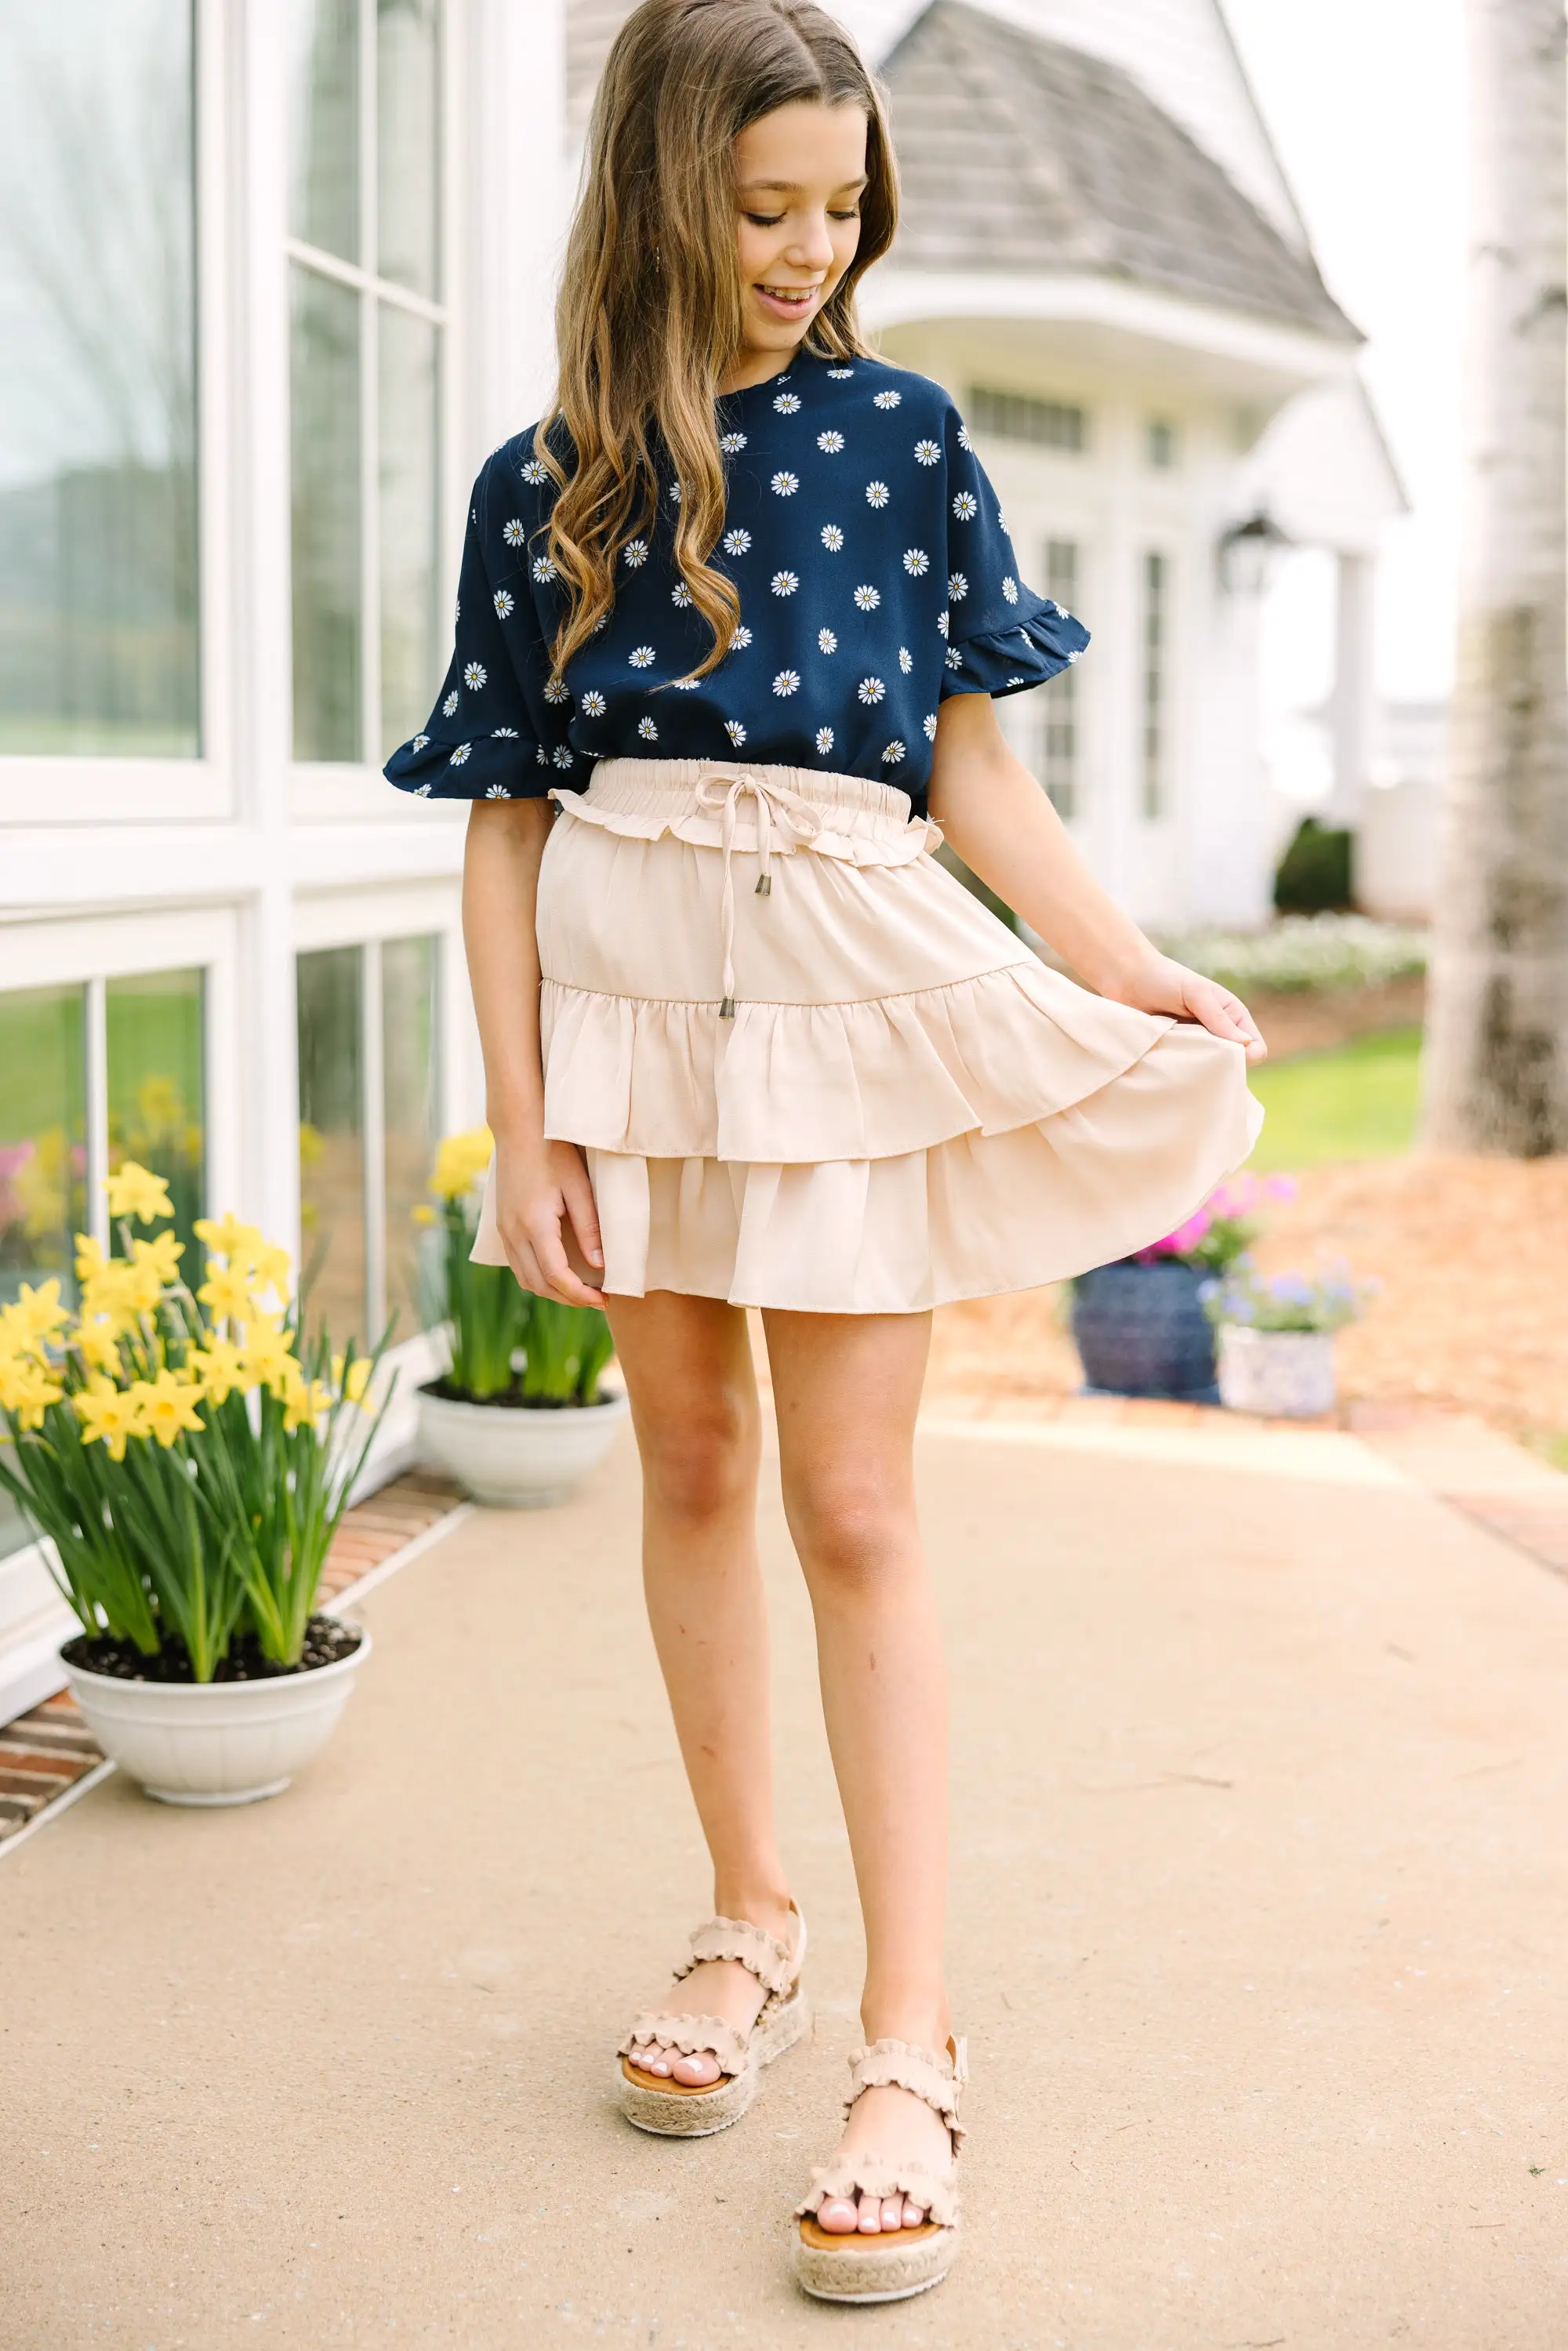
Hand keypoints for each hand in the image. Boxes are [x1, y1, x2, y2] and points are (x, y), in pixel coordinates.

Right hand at [492, 1135, 605, 1305]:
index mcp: (534, 1224)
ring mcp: (504, 1230)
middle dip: (569, 1299)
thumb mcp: (579, 1187)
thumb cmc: (553, 1152)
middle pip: (539, 1284)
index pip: (556, 1276)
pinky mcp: (503, 1225)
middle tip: (598, 1300)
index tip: (604, 1300)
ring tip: (582, 1290)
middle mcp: (514, 1232)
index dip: (581, 1295)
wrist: (518, 1128)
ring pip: (526, 1278)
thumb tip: (601, 1266)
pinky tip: (560, 1272)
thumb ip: (590, 1227)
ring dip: (553, 1291)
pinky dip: (539, 1277)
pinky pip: (518, 1264)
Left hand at [1108, 951, 1266, 1064]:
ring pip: (1209, 1074)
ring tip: (1178, 1060)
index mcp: (1232, 1018)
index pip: (1256, 1049)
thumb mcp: (1195, 993)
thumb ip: (1217, 1017)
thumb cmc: (1163, 978)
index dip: (1245, 1056)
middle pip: (1233, 1067)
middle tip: (1194, 1059)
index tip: (1221, 1054)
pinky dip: (1178, 1073)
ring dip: (1196, 1071)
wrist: (1124, 978)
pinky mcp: (1174, 1056)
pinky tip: (1166, 1066)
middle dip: (1220, 1068)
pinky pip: (1184, 1075)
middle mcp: (1218, 1035)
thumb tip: (1245, 1044)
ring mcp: (1196, 1047)